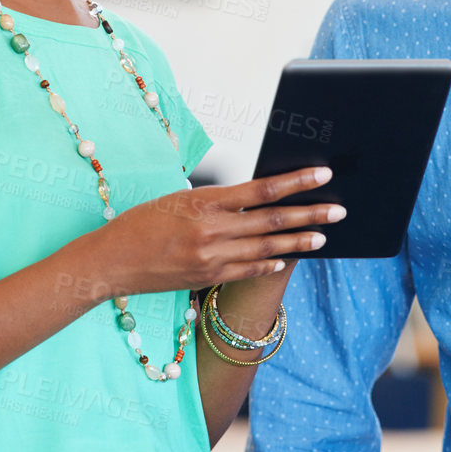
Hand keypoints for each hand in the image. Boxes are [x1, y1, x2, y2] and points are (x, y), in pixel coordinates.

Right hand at [76, 167, 340, 297]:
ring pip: (267, 247)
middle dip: (310, 214)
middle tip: (339, 210)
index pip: (262, 189)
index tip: (322, 173)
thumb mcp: (177, 199)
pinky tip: (285, 257)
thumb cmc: (140, 223)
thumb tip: (254, 197)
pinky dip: (269, 262)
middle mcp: (212, 231)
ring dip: (297, 241)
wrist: (111, 261)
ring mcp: (212, 258)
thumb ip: (216, 201)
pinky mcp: (207, 278)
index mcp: (205, 202)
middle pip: (272, 220)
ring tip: (323, 237)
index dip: (296, 181)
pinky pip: (248, 270)